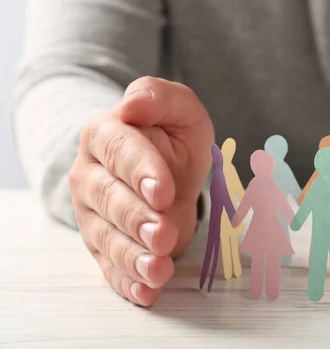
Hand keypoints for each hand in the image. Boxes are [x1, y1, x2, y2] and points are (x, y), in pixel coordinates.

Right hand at [69, 77, 213, 305]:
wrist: (165, 166)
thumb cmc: (172, 137)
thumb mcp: (179, 109)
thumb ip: (159, 97)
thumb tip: (133, 104)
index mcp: (105, 135)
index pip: (118, 152)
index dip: (140, 172)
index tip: (163, 191)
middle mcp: (91, 176)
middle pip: (109, 200)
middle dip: (137, 220)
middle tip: (163, 234)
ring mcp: (93, 214)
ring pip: (107, 238)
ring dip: (133, 256)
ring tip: (158, 269)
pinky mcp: (104, 245)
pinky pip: (111, 266)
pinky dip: (128, 282)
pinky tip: (147, 292)